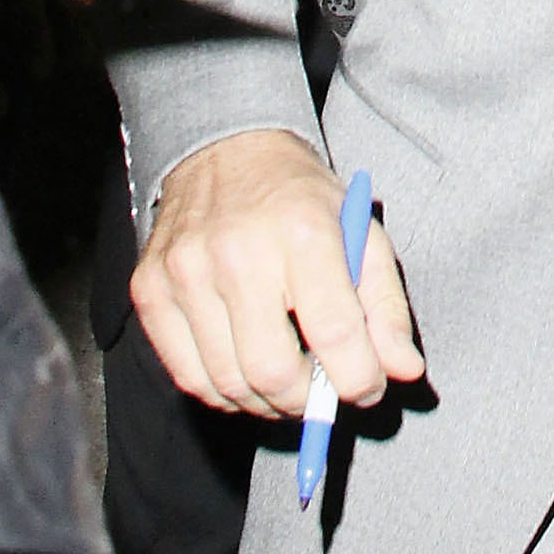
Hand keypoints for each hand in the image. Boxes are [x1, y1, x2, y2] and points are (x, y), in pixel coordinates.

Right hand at [132, 129, 424, 417]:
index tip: (366, 387)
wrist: (227, 151)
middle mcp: (238, 252)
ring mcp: (186, 272)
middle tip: (321, 392)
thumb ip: (386, 307)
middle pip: (273, 371)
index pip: (334, 333)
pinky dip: (222, 393)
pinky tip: (244, 376)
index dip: (358, 379)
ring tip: (286, 383)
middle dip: (307, 400)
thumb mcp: (361, 234)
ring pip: (228, 384)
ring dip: (266, 402)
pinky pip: (187, 375)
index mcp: (303, 232)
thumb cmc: (301, 200)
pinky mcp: (150, 289)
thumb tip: (403, 371)